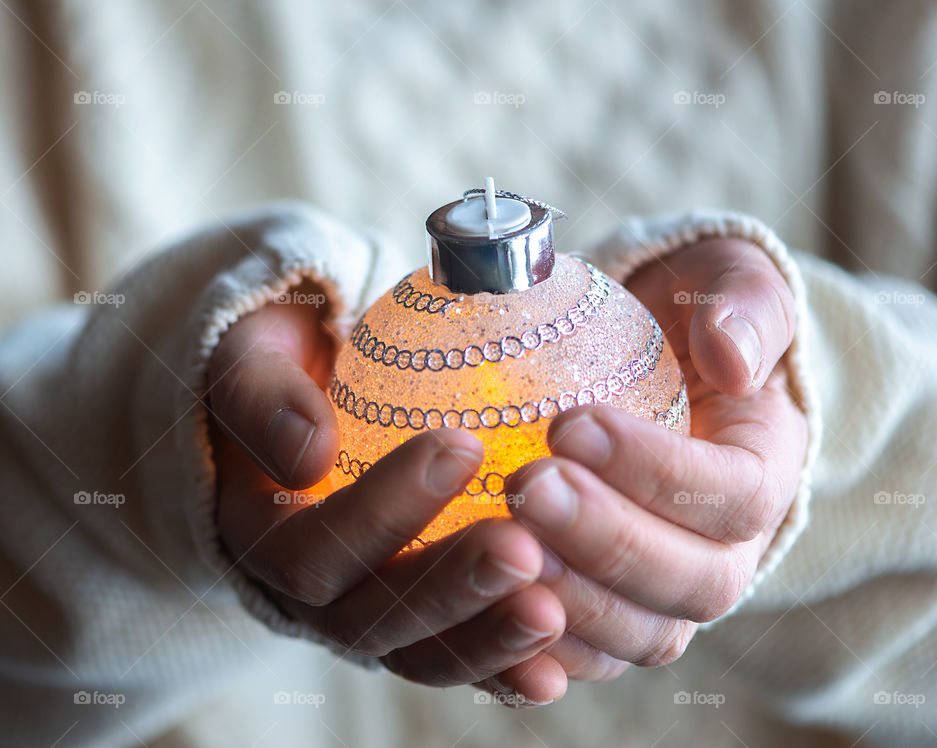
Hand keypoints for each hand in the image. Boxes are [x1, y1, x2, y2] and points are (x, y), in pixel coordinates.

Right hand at [207, 286, 564, 698]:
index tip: (461, 447)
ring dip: (485, 640)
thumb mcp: (251, 359)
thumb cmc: (285, 368)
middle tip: (522, 550)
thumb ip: (263, 396)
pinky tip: (557, 669)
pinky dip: (504, 671)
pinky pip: (456, 658)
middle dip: (448, 587)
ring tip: (552, 612)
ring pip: (419, 653)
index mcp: (261, 532)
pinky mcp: (417, 625)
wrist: (308, 405)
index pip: (311, 548)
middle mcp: (311, 593)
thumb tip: (309, 453)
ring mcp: (368, 614)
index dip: (381, 511)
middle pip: (370, 617)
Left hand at [497, 238, 806, 686]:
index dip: (658, 471)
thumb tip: (731, 356)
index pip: (734, 495)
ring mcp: (671, 594)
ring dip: (571, 596)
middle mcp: (730, 550)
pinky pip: (589, 653)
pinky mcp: (616, 613)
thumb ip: (743, 307)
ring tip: (499, 539)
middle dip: (607, 540)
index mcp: (764, 474)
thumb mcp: (725, 285)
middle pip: (693, 581)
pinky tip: (480, 600)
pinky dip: (539, 646)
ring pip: (642, 632)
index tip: (571, 424)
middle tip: (527, 486)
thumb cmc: (686, 321)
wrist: (659, 370)